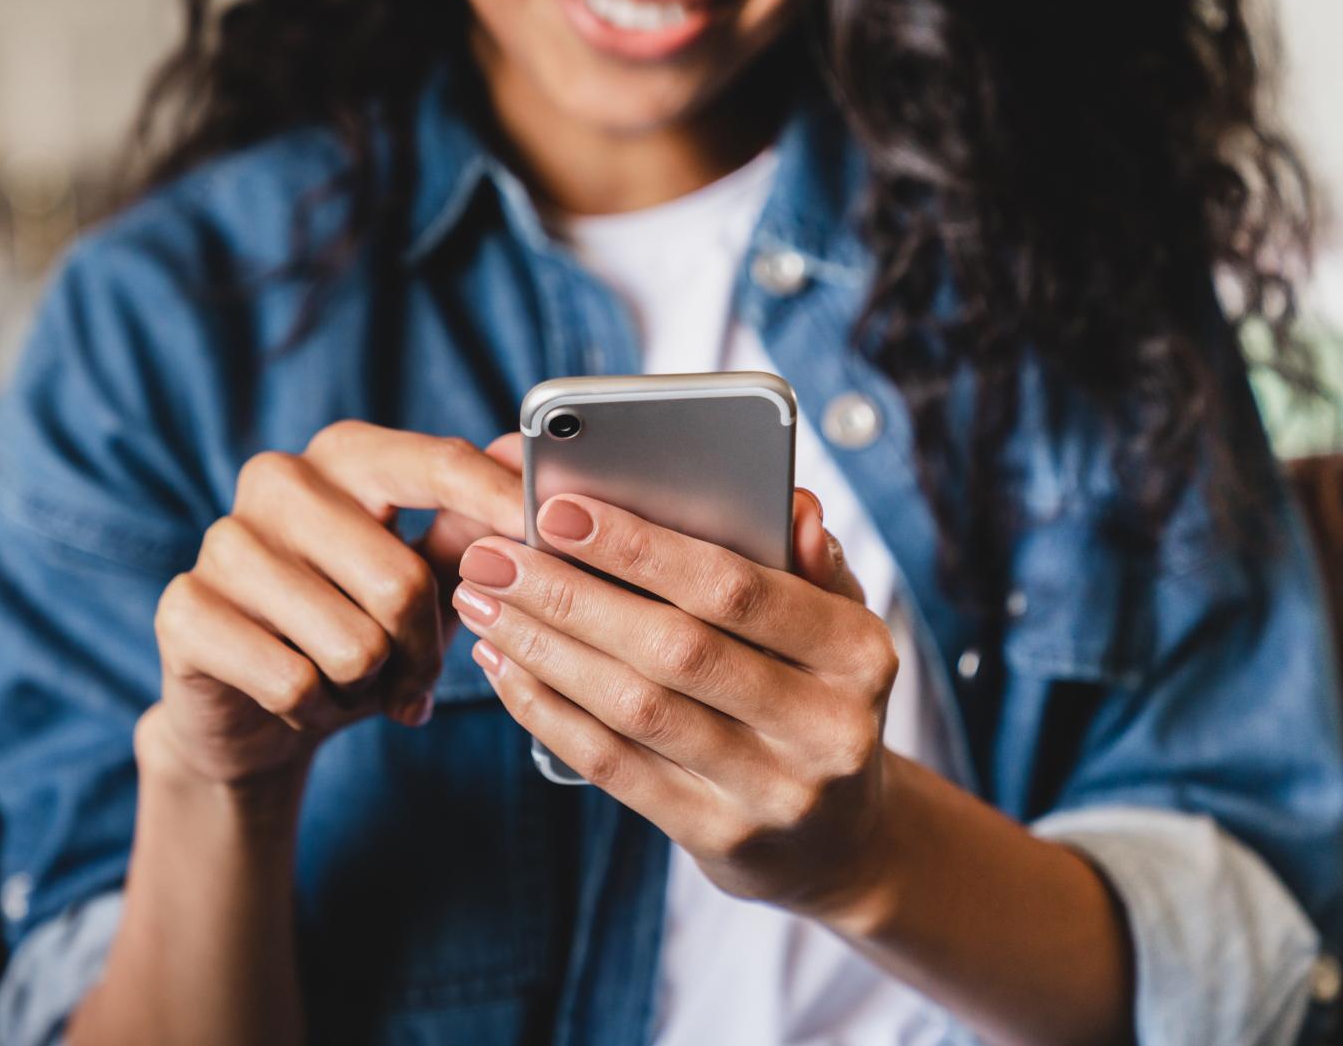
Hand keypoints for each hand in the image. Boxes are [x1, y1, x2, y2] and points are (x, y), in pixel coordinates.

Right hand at [146, 425, 524, 787]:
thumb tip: (526, 464)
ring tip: (349, 681)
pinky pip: (293, 682)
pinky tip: (301, 700)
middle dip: (423, 651)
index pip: (436, 463)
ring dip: (367, 686)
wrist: (254, 712)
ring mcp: (224, 541)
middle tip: (413, 677)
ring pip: (352, 643)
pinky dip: (315, 710)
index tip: (547, 530)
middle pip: (401, 580)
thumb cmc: (356, 628)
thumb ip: (473, 526)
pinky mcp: (184, 609)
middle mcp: (278, 479)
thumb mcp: (426, 579)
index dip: (498, 501)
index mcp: (346, 455)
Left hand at [451, 488, 897, 916]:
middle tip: (493, 556)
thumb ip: (807, 560)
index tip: (558, 510)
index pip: (738, 589)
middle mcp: (826, 727)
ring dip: (544, 649)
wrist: (840, 839)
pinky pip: (615, 766)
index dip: (641, 548)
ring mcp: (773, 791)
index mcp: (859, 652)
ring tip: (483, 603)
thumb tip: (791, 504)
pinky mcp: (719, 837)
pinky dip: (548, 712)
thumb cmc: (818, 695)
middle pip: (674, 649)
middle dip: (570, 595)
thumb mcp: (837, 624)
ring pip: (635, 709)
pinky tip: (505, 668)